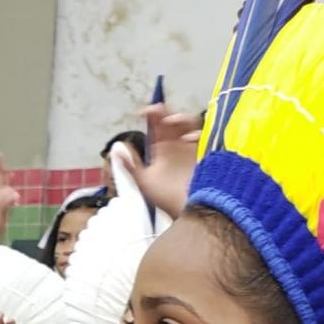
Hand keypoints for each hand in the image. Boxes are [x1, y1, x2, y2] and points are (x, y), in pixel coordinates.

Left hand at [135, 103, 202, 219]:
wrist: (190, 212)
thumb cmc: (167, 198)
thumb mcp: (145, 182)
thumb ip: (132, 166)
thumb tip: (117, 149)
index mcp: (164, 149)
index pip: (157, 126)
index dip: (152, 116)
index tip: (145, 111)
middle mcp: (179, 145)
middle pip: (174, 121)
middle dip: (167, 114)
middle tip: (160, 112)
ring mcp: (194, 148)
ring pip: (190, 125)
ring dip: (182, 120)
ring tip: (173, 122)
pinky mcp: (207, 153)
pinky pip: (206, 137)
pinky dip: (198, 134)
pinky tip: (189, 138)